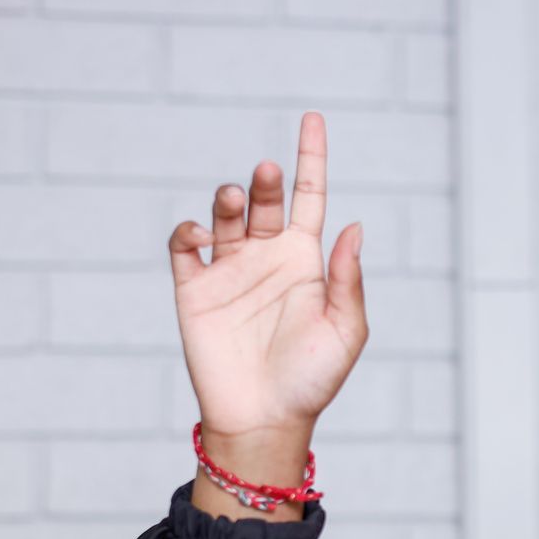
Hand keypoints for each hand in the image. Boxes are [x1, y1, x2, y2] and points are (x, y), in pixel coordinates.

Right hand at [167, 111, 367, 440]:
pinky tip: (202, 234)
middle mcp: (266, 258)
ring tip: (234, 196)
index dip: (311, 158)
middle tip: (265, 174)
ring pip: (223, 215)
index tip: (312, 119)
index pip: (309, 197)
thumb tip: (353, 227)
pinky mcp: (194, 289)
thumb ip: (348, 280)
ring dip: (228, 199)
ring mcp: (229, 271)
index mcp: (306, 261)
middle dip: (263, 181)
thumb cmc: (312, 380)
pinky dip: (189, 230)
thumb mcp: (345, 331)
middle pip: (263, 200)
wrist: (265, 419)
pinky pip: (185, 246)